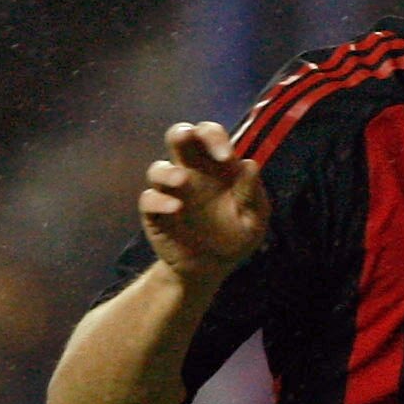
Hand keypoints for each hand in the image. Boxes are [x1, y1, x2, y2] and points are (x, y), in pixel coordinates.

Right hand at [138, 122, 269, 279]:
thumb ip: (252, 194)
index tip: (226, 155)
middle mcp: (190, 173)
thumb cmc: (235, 238)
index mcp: (215, 168)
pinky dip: (159, 201)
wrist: (212, 270)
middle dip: (183, 133)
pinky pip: (149, 200)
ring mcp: (170, 192)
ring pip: (158, 168)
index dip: (214, 136)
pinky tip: (175, 208)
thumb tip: (251, 164)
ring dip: (168, 171)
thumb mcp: (253, 220)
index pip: (209, 136)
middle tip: (190, 137)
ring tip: (182, 180)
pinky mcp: (155, 214)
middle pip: (178, 138)